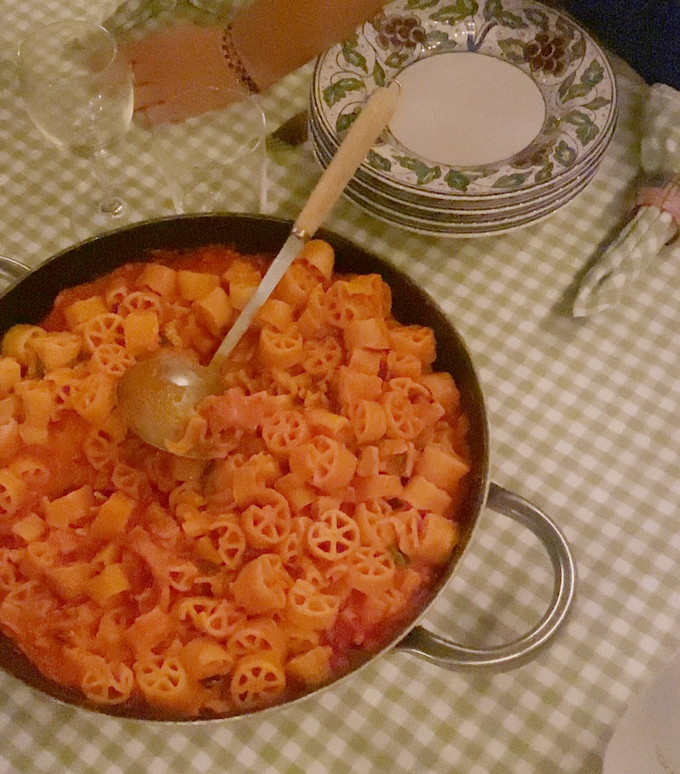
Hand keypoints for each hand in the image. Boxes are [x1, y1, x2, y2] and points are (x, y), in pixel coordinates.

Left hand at [121, 24, 245, 123]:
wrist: (234, 62)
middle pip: (123, 82)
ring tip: (133, 103)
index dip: (110, 61)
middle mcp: (151, 72)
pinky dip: (149, 116)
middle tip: (115, 88)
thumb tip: (144, 52)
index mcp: (150, 48)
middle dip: (116, 85)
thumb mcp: (176, 33)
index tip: (104, 65)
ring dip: (131, 102)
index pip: (120, 56)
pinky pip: (154, 118)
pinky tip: (150, 114)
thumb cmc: (208, 41)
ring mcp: (162, 94)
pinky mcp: (176, 111)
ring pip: (135, 102)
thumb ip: (156, 44)